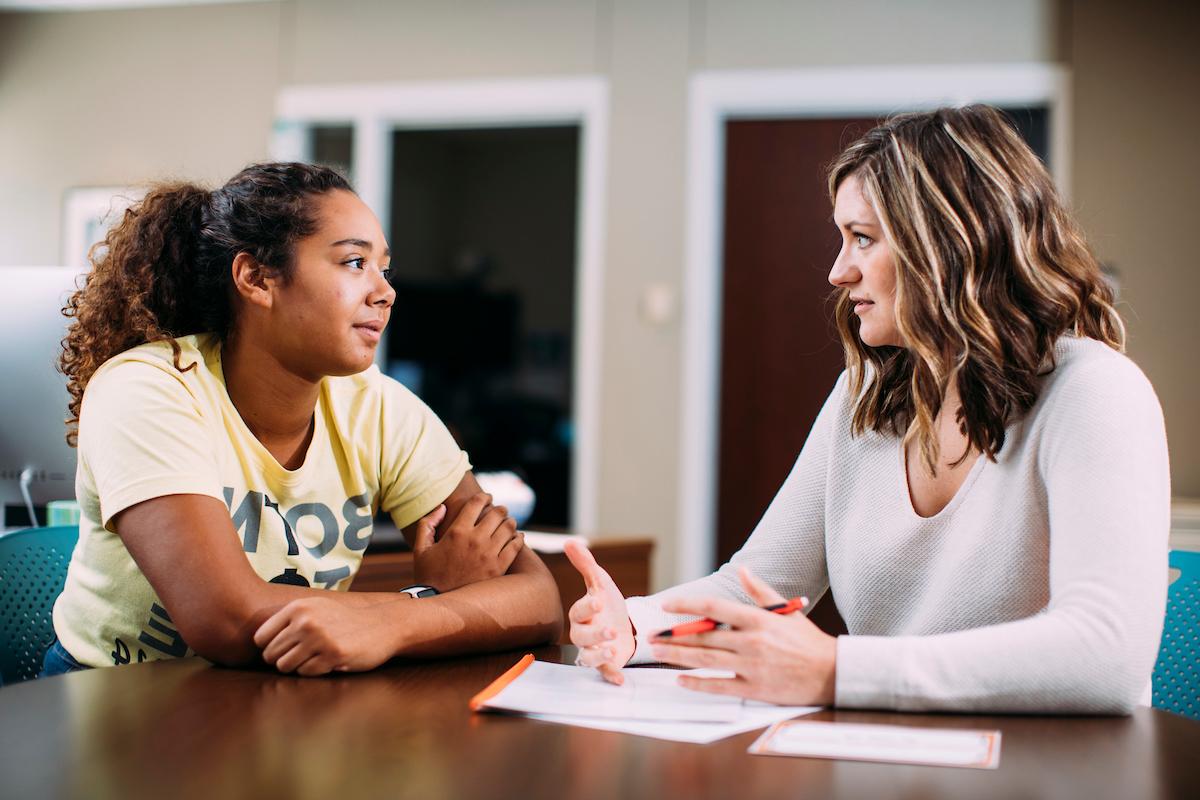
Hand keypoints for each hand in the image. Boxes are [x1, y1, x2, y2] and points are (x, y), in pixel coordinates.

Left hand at [253, 596, 403, 675]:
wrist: (382, 625)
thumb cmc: (345, 620)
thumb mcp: (317, 608)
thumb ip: (289, 619)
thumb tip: (257, 642)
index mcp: (298, 608)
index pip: (261, 638)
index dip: (270, 647)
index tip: (285, 648)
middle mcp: (306, 621)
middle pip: (271, 654)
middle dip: (283, 659)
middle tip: (302, 656)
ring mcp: (319, 639)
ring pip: (285, 666)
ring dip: (297, 667)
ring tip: (314, 658)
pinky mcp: (332, 655)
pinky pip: (306, 673)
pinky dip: (314, 671)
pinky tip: (328, 661)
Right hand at [412, 494, 523, 590]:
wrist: (439, 603)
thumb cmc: (428, 574)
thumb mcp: (420, 548)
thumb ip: (428, 523)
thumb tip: (443, 507)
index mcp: (457, 532)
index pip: (477, 503)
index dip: (484, 497)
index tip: (487, 498)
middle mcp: (475, 540)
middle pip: (497, 513)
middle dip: (499, 509)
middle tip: (500, 511)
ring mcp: (489, 554)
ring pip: (509, 527)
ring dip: (509, 522)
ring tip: (507, 523)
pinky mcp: (499, 568)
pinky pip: (516, 546)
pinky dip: (518, 538)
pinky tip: (516, 538)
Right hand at [564, 539, 634, 684]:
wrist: (624, 625)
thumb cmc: (607, 604)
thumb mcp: (600, 583)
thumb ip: (586, 565)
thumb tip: (569, 542)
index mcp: (581, 614)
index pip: (579, 611)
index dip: (587, 607)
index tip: (599, 601)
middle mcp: (583, 634)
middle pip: (581, 637)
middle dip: (594, 634)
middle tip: (610, 630)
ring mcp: (594, 650)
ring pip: (588, 657)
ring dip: (598, 656)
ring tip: (612, 651)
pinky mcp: (606, 665)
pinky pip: (604, 673)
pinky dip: (611, 676)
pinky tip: (620, 679)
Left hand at [648, 567, 836, 705]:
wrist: (833, 673)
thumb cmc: (807, 641)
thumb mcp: (785, 610)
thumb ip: (760, 591)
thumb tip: (743, 569)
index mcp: (758, 619)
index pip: (713, 607)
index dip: (686, 605)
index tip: (666, 604)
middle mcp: (752, 641)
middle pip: (703, 635)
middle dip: (673, 635)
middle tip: (651, 635)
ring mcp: (752, 666)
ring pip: (706, 659)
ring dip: (677, 655)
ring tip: (657, 652)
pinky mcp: (755, 688)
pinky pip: (720, 685)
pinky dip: (698, 683)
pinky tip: (681, 680)